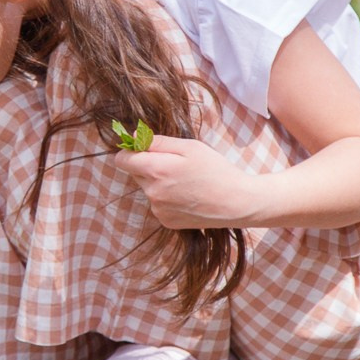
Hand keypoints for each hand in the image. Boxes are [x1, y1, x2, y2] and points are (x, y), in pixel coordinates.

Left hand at [113, 135, 262, 228]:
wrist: (237, 203)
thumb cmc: (216, 170)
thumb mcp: (190, 147)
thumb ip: (158, 141)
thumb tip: (133, 137)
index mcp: (156, 171)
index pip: (121, 160)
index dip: (130, 151)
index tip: (143, 148)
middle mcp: (152, 193)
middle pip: (135, 173)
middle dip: (148, 165)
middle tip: (174, 164)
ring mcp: (158, 210)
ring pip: (147, 189)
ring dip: (157, 182)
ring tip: (185, 181)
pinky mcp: (166, 222)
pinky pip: (157, 204)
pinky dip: (166, 198)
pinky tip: (187, 195)